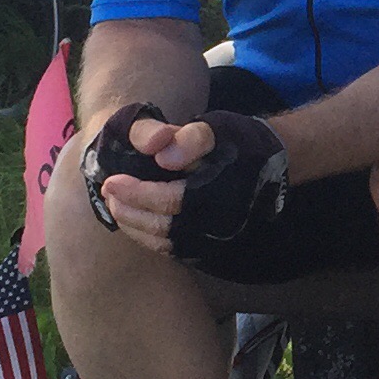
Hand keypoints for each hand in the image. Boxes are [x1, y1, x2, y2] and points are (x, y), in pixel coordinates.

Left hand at [81, 105, 287, 260]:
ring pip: (166, 243)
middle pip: (163, 227)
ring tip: (116, 208)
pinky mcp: (214, 244)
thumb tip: (162, 157)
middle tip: (108, 195)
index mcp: (217, 192)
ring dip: (136, 228)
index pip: (169, 201)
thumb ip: (189, 140)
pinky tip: (137, 224)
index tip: (111, 182)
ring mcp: (216, 237)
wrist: (271, 162)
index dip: (136, 193)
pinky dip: (151, 240)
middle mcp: (217, 221)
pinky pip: (176, 250)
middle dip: (129, 213)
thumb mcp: (214, 129)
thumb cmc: (235, 141)